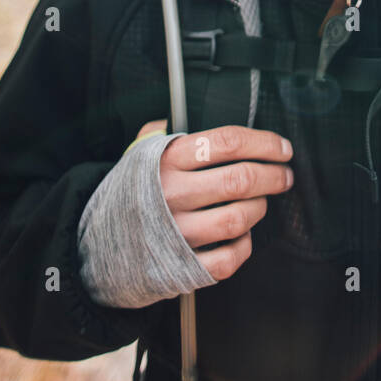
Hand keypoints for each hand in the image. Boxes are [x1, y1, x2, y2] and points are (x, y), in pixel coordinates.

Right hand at [136, 121, 293, 282]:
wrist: (96, 245)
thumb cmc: (128, 194)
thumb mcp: (138, 154)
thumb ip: (160, 132)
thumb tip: (178, 113)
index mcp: (166, 160)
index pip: (227, 142)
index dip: (264, 143)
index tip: (282, 148)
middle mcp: (172, 194)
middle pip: (240, 179)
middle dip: (273, 176)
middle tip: (284, 176)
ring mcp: (177, 233)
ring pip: (237, 218)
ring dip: (260, 208)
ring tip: (261, 202)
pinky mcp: (182, 267)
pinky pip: (227, 259)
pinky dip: (243, 246)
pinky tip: (243, 235)